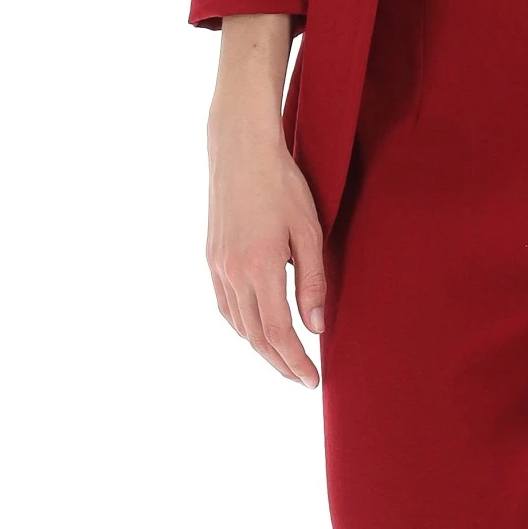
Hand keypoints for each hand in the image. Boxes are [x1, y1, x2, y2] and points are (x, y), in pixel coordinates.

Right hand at [206, 95, 325, 387]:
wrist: (240, 149)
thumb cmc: (282, 184)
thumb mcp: (309, 231)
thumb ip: (313, 282)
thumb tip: (316, 327)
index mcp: (261, 268)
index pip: (279, 332)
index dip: (296, 362)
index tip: (312, 380)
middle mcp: (233, 273)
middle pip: (256, 336)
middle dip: (280, 363)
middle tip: (302, 378)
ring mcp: (217, 266)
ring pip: (238, 324)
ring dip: (261, 347)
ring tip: (284, 359)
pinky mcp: (211, 257)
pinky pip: (225, 305)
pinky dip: (243, 325)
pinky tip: (257, 328)